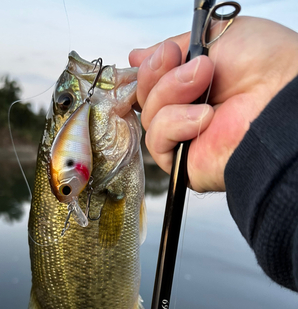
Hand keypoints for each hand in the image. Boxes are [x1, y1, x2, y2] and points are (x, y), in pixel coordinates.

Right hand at [129, 17, 297, 191]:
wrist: (279, 95)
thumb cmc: (263, 64)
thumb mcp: (211, 37)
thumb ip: (174, 47)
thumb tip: (137, 57)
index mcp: (191, 86)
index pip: (151, 82)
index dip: (148, 69)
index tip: (163, 54)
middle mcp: (185, 111)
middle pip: (145, 98)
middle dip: (158, 74)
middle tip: (193, 64)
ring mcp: (184, 137)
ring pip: (149, 117)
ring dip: (170, 93)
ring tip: (203, 82)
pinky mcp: (183, 162)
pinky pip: (157, 141)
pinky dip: (174, 123)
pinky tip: (204, 117)